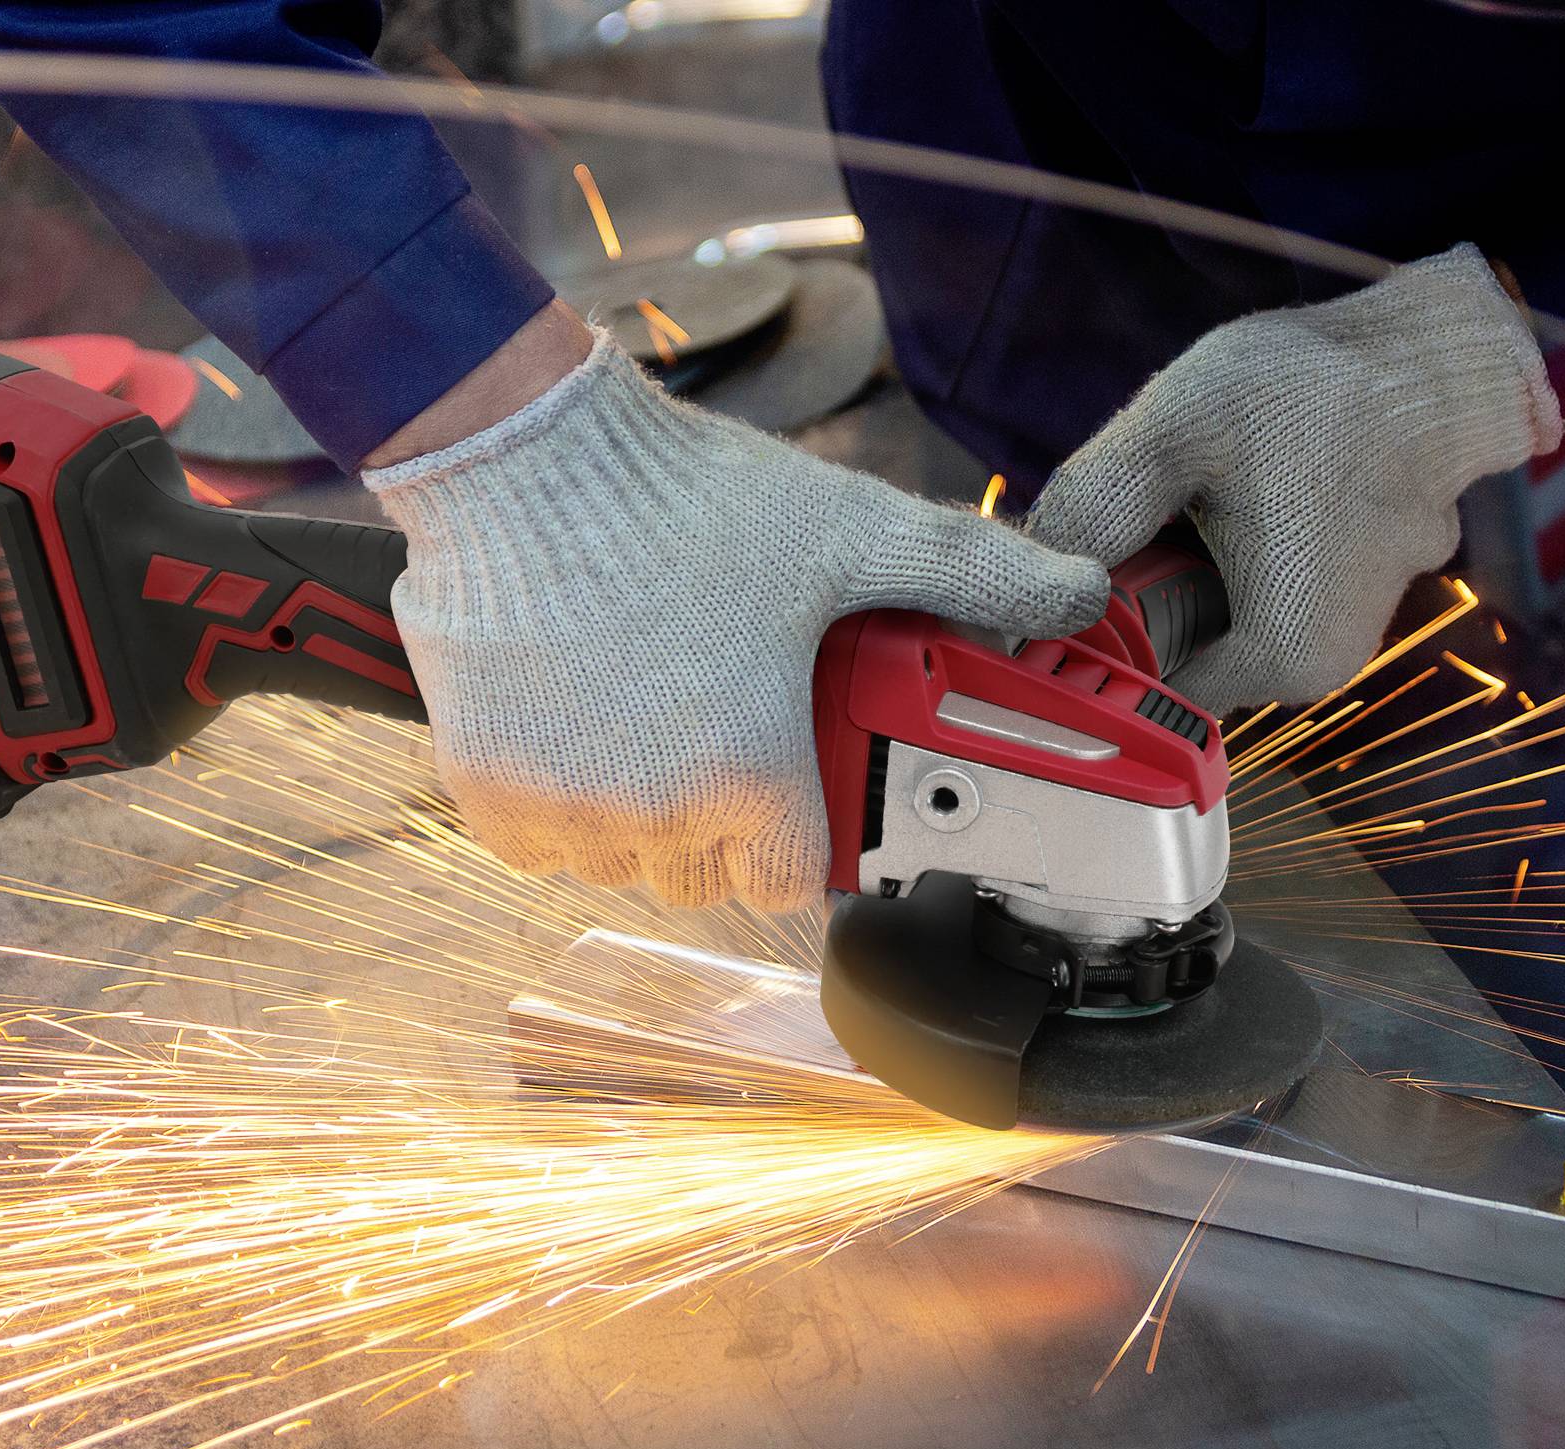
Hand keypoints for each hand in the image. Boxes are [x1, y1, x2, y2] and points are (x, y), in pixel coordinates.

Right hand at [365, 321, 1108, 910]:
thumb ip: (972, 573)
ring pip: (620, 866)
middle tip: (722, 725)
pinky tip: (581, 727)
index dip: (803, 832)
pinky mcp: (484, 791)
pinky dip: (559, 808)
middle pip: (706, 876)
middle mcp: (656, 819)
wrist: (522, 455)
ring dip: (640, 819)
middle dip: (723, 821)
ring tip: (650, 714)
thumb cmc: (686, 498)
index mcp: (754, 778)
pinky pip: (537, 847)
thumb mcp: (851, 531)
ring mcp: (563, 813)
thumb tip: (1080, 590)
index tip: (794, 779)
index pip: (792, 878)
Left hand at [1029, 244, 1561, 714]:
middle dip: (1150, 588)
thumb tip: (1023, 578)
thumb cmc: (1320, 392)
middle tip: (1146, 505)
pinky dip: (1247, 541)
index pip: (1143, 686)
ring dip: (1197, 560)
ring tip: (1201, 484)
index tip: (1077, 568)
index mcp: (1274, 658)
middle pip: (1185, 651)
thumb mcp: (1172, 432)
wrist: (1445, 353)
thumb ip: (1089, 511)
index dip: (1097, 632)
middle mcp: (1319, 667)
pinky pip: (1279, 579)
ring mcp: (1350, 625)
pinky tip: (1246, 481)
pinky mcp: (1366, 580)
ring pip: (1230, 612)